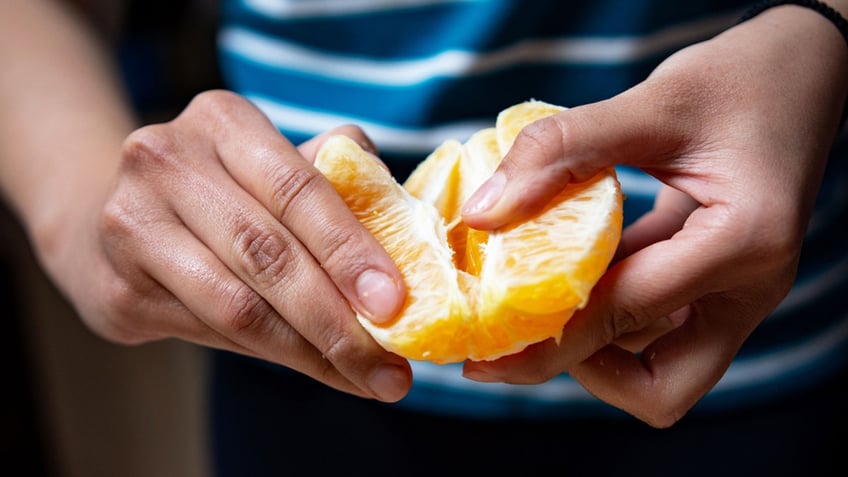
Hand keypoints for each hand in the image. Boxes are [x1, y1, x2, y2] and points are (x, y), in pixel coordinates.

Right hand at [49, 90, 410, 401]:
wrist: (121, 222)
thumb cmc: (228, 195)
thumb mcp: (278, 170)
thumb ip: (339, 185)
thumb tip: (411, 236)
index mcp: (222, 121)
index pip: (296, 188)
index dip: (349, 249)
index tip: (394, 304)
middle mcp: (167, 160)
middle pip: (267, 253)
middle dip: (337, 319)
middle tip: (390, 369)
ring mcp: (131, 221)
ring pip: (238, 305)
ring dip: (310, 352)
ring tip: (363, 379)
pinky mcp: (117, 285)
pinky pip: (211, 331)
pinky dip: (273, 355)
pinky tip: (313, 367)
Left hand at [461, 7, 847, 425]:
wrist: (808, 69)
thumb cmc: (742, 78)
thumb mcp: (651, 102)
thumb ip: (563, 150)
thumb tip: (482, 213)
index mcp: (743, 243)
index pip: (628, 313)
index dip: (548, 336)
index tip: (485, 348)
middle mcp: (749, 286)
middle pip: (660, 387)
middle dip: (579, 371)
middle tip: (513, 341)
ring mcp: (738, 292)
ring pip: (658, 363)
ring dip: (592, 345)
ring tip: (526, 306)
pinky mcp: (720, 282)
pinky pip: (657, 321)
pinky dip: (607, 309)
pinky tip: (560, 272)